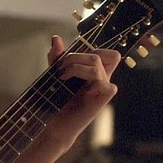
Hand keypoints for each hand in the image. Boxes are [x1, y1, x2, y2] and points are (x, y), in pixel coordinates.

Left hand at [43, 35, 119, 151]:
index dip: (90, 49)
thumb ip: (57, 57)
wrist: (55, 125)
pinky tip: (79, 89)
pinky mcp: (102, 101)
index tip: (69, 59)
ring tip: (61, 77)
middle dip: (76, 57)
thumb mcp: (55, 74)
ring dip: (75, 67)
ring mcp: (102, 90)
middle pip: (99, 55)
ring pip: (97, 65)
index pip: (107, 53)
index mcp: (95, 72)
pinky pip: (107, 86)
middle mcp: (102, 79)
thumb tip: (56, 38)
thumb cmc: (57, 101)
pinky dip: (92, 83)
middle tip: (60, 69)